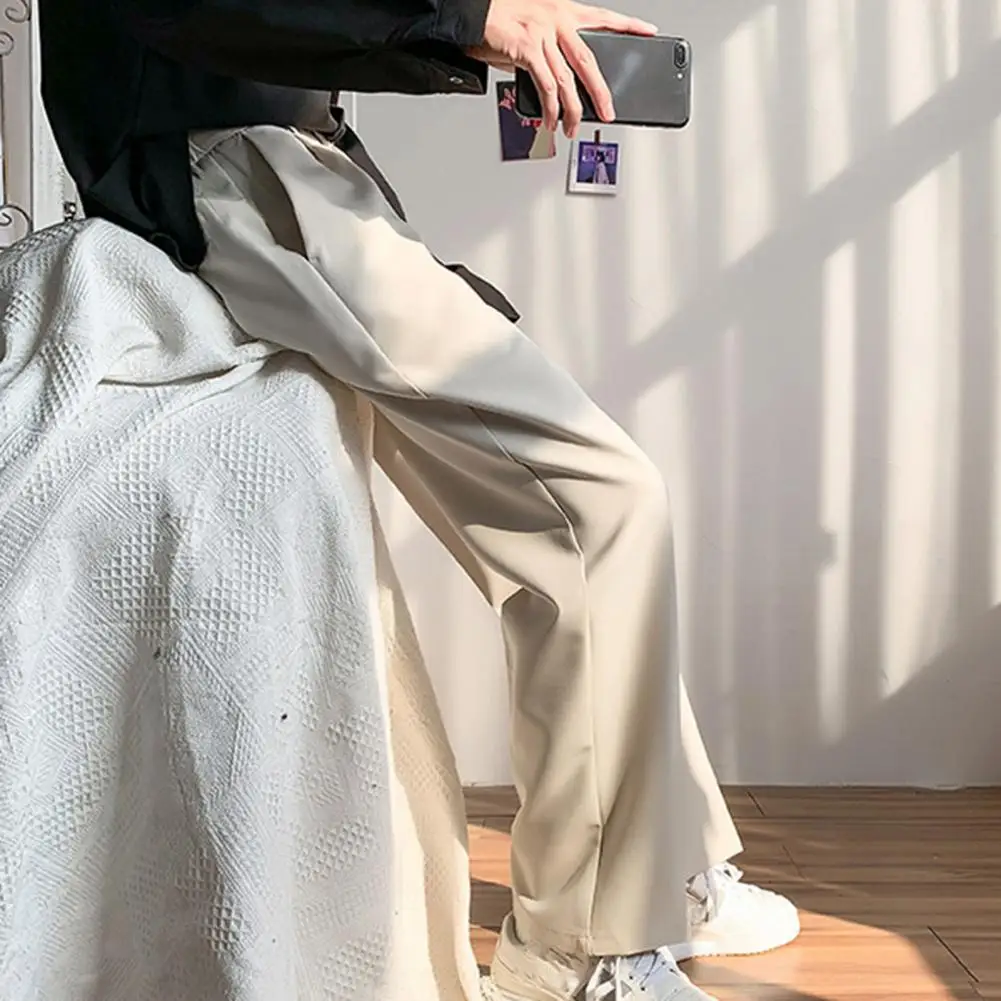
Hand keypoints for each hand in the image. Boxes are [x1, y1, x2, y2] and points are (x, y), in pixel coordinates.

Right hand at [468, 0, 656, 137]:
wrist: (470, 11)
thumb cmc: (498, 19)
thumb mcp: (532, 27)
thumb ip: (549, 50)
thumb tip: (558, 83)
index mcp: (563, 11)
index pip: (604, 17)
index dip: (628, 25)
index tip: (648, 31)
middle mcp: (557, 19)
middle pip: (589, 61)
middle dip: (601, 92)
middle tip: (608, 113)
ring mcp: (542, 34)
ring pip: (568, 80)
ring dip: (572, 110)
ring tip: (572, 128)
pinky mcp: (527, 48)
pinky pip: (546, 86)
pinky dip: (551, 108)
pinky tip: (551, 121)